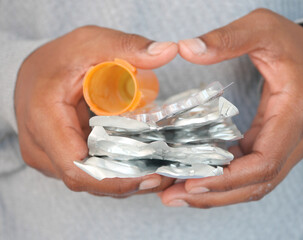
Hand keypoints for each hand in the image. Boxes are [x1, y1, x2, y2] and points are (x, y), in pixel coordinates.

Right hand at [15, 26, 177, 196]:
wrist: (36, 72)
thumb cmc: (61, 58)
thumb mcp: (93, 43)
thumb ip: (128, 47)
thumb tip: (168, 50)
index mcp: (44, 118)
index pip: (77, 166)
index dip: (116, 178)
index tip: (151, 174)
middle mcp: (40, 147)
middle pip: (87, 179)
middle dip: (128, 181)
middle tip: (164, 176)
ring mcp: (48, 157)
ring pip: (90, 181)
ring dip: (125, 180)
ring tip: (159, 174)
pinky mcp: (59, 159)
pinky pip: (89, 174)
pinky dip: (115, 173)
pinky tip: (141, 167)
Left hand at [159, 9, 302, 207]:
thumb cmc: (294, 44)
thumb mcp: (263, 29)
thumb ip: (227, 38)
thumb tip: (187, 49)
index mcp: (295, 113)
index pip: (265, 162)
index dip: (228, 177)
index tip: (192, 180)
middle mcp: (296, 139)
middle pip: (257, 183)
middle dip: (215, 194)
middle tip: (174, 196)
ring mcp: (288, 146)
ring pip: (254, 183)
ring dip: (217, 192)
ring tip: (178, 192)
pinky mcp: (276, 146)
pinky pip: (251, 171)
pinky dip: (225, 178)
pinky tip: (199, 174)